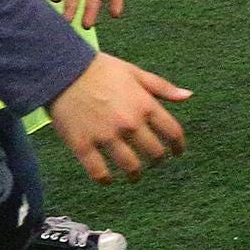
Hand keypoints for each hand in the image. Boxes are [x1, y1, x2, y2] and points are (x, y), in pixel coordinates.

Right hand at [48, 52, 188, 183]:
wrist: (61, 70)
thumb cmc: (100, 69)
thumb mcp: (135, 72)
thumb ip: (163, 87)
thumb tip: (188, 96)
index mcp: (144, 105)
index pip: (173, 132)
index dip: (178, 146)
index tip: (177, 152)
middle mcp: (129, 123)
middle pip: (154, 153)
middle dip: (158, 160)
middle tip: (154, 163)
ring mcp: (106, 136)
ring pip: (130, 166)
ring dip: (135, 174)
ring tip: (134, 176)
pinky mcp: (83, 145)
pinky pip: (98, 172)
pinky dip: (105, 179)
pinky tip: (108, 180)